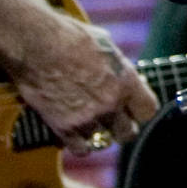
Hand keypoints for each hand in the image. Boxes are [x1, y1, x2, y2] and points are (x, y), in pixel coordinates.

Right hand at [6, 11, 157, 156]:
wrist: (38, 46)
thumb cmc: (71, 38)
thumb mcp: (107, 47)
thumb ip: (118, 69)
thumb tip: (126, 79)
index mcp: (126, 82)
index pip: (148, 111)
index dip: (141, 110)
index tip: (134, 109)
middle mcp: (111, 103)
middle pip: (128, 133)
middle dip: (123, 127)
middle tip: (114, 120)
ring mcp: (88, 118)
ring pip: (104, 142)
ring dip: (100, 135)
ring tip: (92, 124)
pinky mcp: (64, 128)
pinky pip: (81, 149)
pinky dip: (80, 144)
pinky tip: (77, 133)